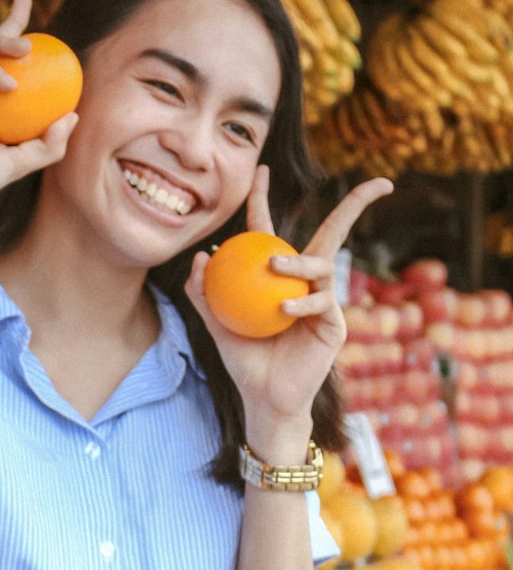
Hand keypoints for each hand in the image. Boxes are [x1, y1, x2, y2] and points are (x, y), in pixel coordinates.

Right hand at [0, 0, 78, 228]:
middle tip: (31, 15)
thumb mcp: (20, 163)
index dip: (20, 39)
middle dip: (11, 20)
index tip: (47, 32)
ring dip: (1, 39)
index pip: (4, 64)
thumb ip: (48, 144)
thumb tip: (73, 116)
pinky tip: (10, 85)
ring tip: (25, 50)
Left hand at [185, 166, 393, 455]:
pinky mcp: (334, 325)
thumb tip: (200, 256)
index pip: (270, 229)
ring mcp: (325, 301)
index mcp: (278, 276)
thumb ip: (203, 292)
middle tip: (370, 183)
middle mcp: (308, 282)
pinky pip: (322, 303)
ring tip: (273, 265)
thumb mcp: (214, 325)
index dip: (263, 199)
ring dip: (296, 262)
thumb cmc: (242, 361)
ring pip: (320, 266)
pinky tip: (284, 310)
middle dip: (355, 205)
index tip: (260, 169)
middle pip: (330, 234)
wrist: (265, 399)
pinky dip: (301, 304)